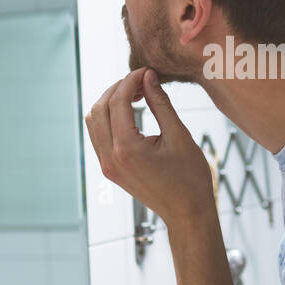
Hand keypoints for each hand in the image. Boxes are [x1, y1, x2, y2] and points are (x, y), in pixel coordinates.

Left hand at [85, 67, 214, 227]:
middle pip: (98, 109)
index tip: (147, 71)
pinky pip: (99, 136)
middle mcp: (111, 158)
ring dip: (110, 103)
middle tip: (141, 80)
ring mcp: (107, 166)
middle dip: (117, 89)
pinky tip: (130, 112)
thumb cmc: (190, 178)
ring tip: (135, 95)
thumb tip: (147, 77)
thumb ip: (160, 104)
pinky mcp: (110, 169)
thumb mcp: (180, 136)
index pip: (117, 102)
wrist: (187, 213)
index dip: (130, 81)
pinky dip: (109, 119)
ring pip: (93, 122)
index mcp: (127, 149)